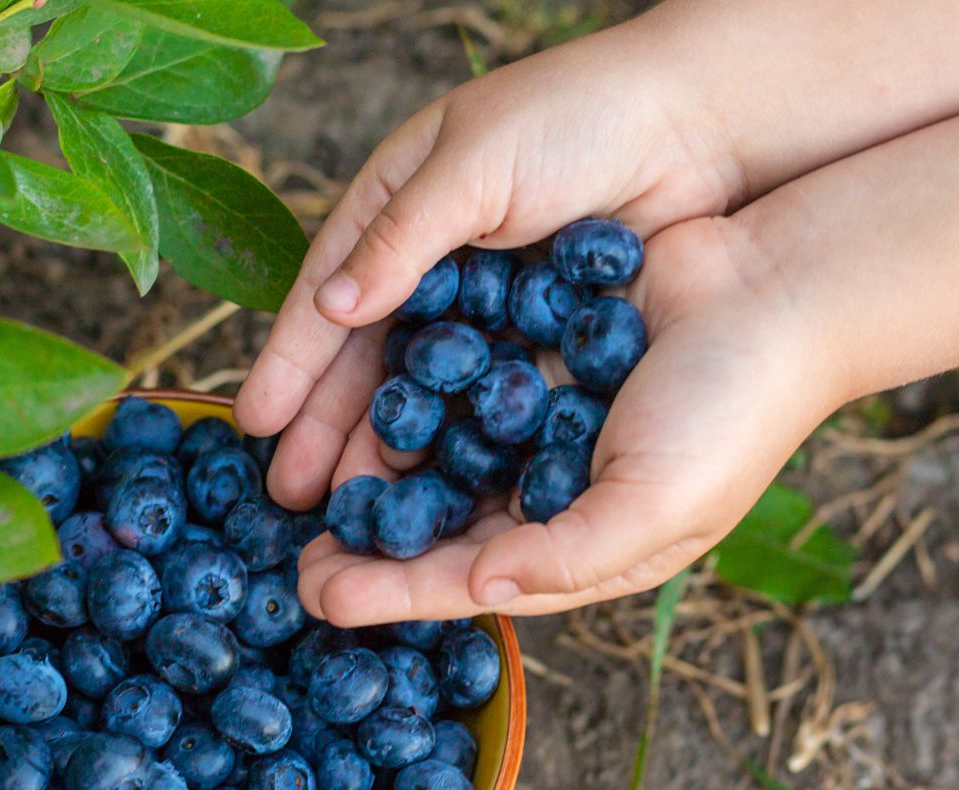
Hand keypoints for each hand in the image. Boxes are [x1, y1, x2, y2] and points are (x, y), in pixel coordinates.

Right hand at [233, 26, 738, 510]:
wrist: (702, 118)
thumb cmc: (580, 115)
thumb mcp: (476, 166)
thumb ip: (402, 240)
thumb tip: (330, 309)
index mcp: (395, 204)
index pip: (326, 293)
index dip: (290, 361)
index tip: (256, 422)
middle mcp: (430, 260)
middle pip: (365, 356)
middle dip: (326, 426)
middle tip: (291, 494)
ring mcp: (484, 302)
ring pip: (419, 386)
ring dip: (384, 445)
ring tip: (352, 506)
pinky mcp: (538, 332)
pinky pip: (482, 395)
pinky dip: (456, 439)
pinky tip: (434, 483)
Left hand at [293, 218, 844, 623]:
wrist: (780, 286)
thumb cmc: (736, 411)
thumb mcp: (660, 505)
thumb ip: (570, 554)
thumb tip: (484, 586)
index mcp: (581, 542)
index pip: (469, 580)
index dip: (395, 592)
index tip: (321, 597)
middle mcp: (549, 490)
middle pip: (438, 529)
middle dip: (370, 546)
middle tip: (292, 554)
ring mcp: (535, 421)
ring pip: (435, 458)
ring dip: (377, 474)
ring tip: (306, 482)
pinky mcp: (529, 353)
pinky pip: (455, 383)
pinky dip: (410, 397)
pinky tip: (356, 398)